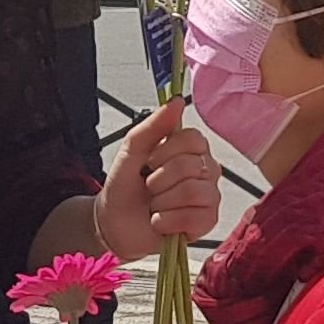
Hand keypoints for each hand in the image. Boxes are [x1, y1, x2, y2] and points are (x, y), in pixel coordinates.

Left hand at [96, 99, 220, 260]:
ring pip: (193, 191)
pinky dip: (167, 221)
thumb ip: (154, 124)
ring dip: (162, 201)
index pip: (194, 139)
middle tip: (149, 187)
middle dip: (158, 180)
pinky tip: (160, 221)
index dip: (166, 152)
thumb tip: (176, 101)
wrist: (114, 222)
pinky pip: (194, 217)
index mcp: (191, 149)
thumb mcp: (132, 149)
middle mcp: (207, 170)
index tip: (149, 161)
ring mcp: (210, 197)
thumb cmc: (126, 185)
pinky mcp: (207, 222)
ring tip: (154, 205)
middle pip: (190, 166)